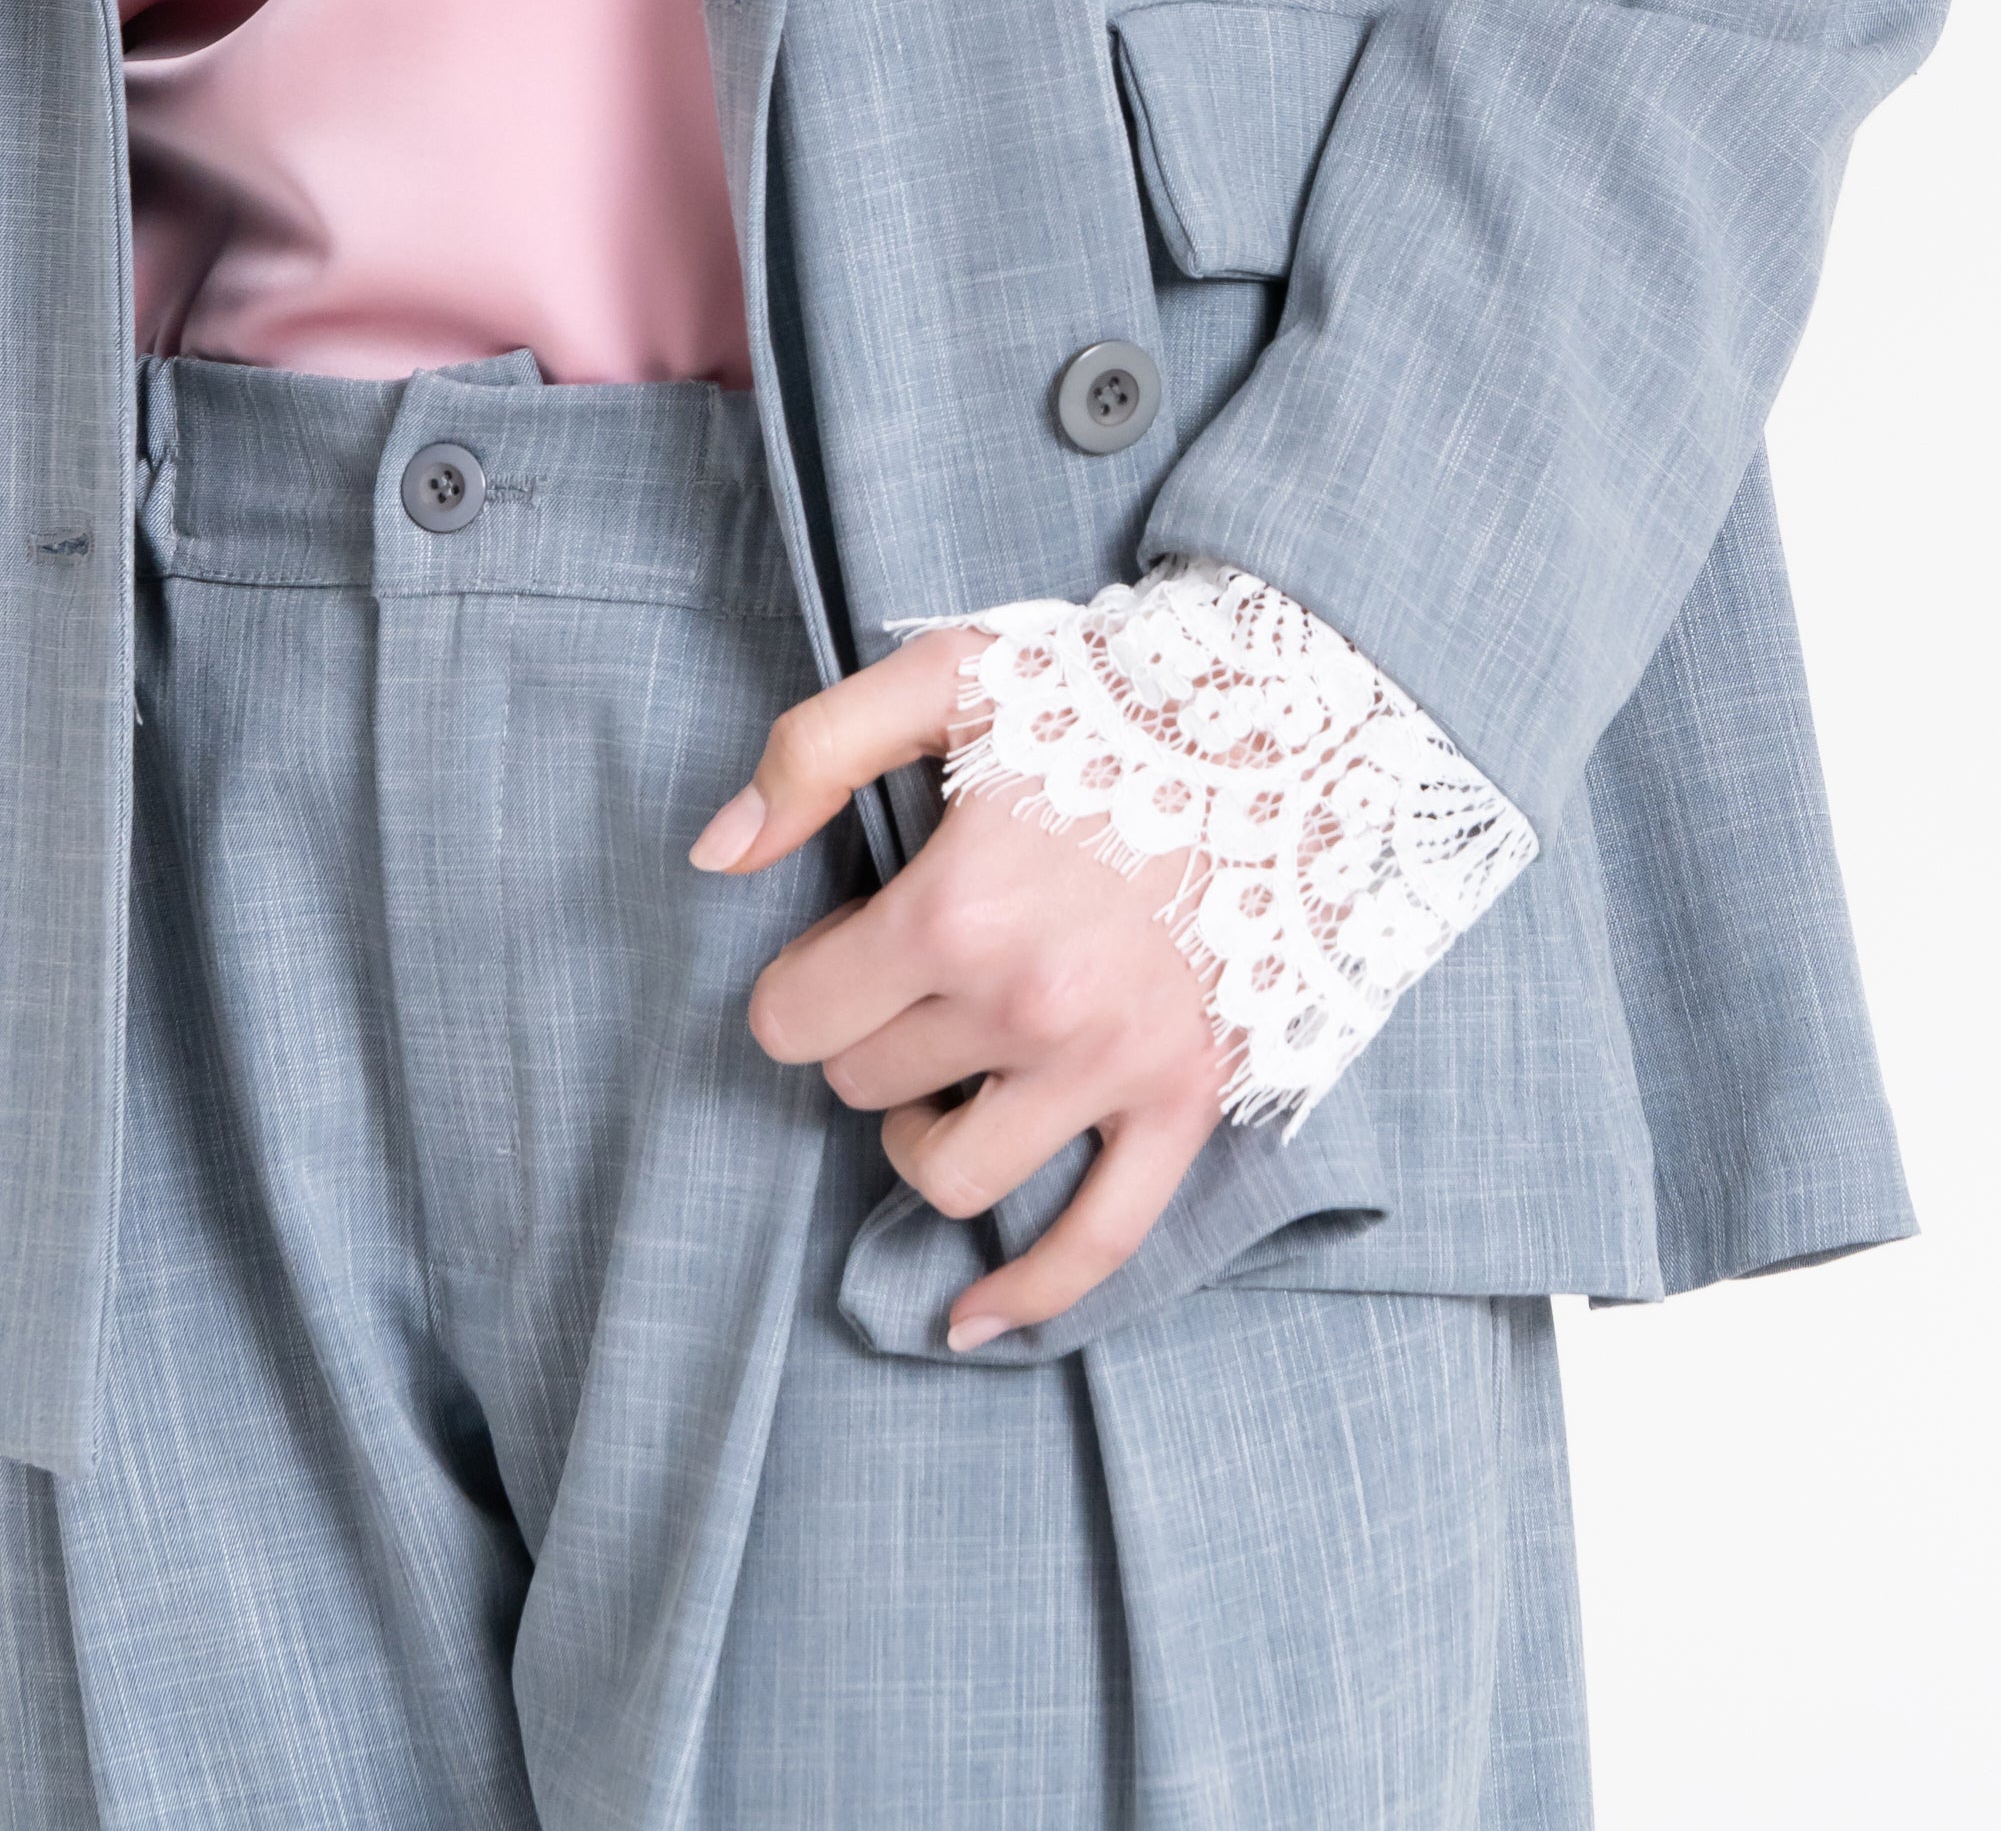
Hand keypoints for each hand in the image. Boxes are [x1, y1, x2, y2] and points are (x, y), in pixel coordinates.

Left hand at [690, 625, 1225, 1350]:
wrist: (1287, 725)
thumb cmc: (1104, 698)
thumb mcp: (945, 678)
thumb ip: (812, 752)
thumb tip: (713, 853)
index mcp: (957, 910)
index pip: (797, 1018)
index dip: (800, 983)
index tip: (837, 947)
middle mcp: (1029, 1008)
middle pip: (867, 1087)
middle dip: (863, 1038)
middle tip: (902, 981)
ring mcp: (1112, 1067)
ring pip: (953, 1176)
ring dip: (923, 1138)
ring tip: (941, 1076)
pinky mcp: (1186, 1101)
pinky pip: (1100, 1242)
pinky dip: (1029, 1297)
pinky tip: (972, 1322)